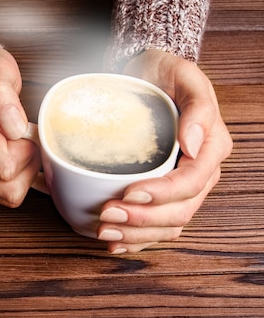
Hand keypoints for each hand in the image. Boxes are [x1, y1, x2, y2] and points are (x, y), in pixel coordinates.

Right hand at [0, 47, 40, 207]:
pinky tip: (18, 160)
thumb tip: (14, 127)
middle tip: (25, 137)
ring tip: (19, 146)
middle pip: (8, 186)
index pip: (6, 165)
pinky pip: (2, 196)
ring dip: (23, 174)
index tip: (26, 129)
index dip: (27, 150)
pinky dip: (17, 181)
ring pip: (8, 195)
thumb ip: (1, 94)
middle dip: (28, 164)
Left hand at [97, 49, 232, 253]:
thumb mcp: (185, 77)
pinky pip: (156, 226)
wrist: (149, 75)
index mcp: (211, 150)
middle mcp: (200, 174)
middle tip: (107, 214)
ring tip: (105, 231)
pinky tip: (117, 242)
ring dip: (137, 234)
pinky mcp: (161, 193)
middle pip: (178, 211)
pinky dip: (137, 238)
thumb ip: (197, 109)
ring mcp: (181, 188)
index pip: (191, 184)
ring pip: (167, 225)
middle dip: (143, 219)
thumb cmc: (167, 75)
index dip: (161, 194)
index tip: (129, 192)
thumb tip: (194, 144)